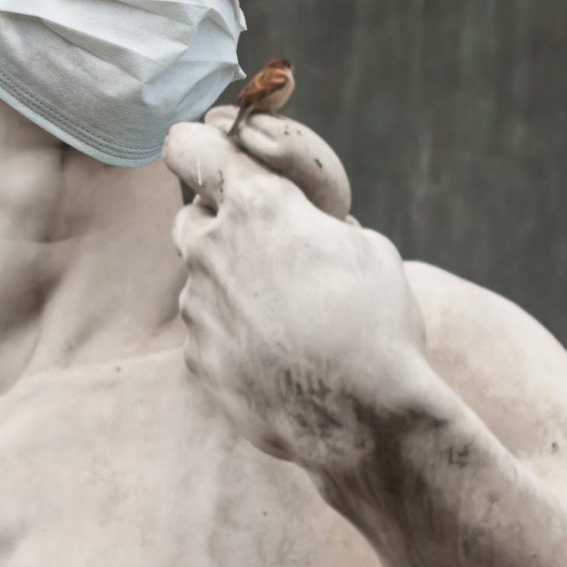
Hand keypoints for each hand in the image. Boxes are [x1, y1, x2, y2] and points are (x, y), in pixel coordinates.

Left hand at [164, 108, 447, 476]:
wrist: (362, 419)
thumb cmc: (375, 324)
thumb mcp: (368, 248)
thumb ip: (317, 225)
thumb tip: (307, 230)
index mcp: (259, 207)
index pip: (191, 147)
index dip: (199, 147)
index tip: (208, 152)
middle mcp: (213, 250)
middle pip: (191, 216)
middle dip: (221, 225)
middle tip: (268, 249)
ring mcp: (198, 309)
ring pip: (200, 280)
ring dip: (231, 286)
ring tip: (288, 318)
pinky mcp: (196, 358)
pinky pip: (208, 332)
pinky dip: (233, 336)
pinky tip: (278, 357)